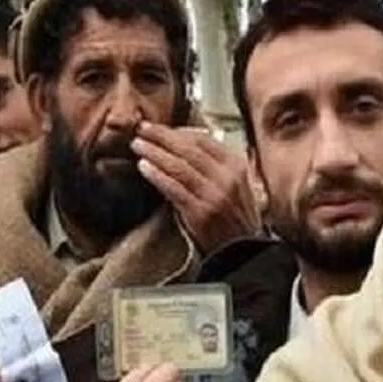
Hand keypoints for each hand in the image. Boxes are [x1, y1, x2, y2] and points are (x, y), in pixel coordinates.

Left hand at [131, 122, 260, 254]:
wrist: (245, 252)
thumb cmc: (236, 218)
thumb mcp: (237, 184)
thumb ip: (216, 165)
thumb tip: (184, 145)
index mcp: (237, 165)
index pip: (203, 139)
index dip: (178, 132)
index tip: (160, 129)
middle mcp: (227, 177)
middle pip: (188, 149)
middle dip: (161, 137)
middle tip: (142, 129)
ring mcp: (214, 195)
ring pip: (178, 166)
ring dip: (154, 153)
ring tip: (137, 146)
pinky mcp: (200, 212)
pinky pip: (173, 188)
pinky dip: (156, 175)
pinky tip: (144, 167)